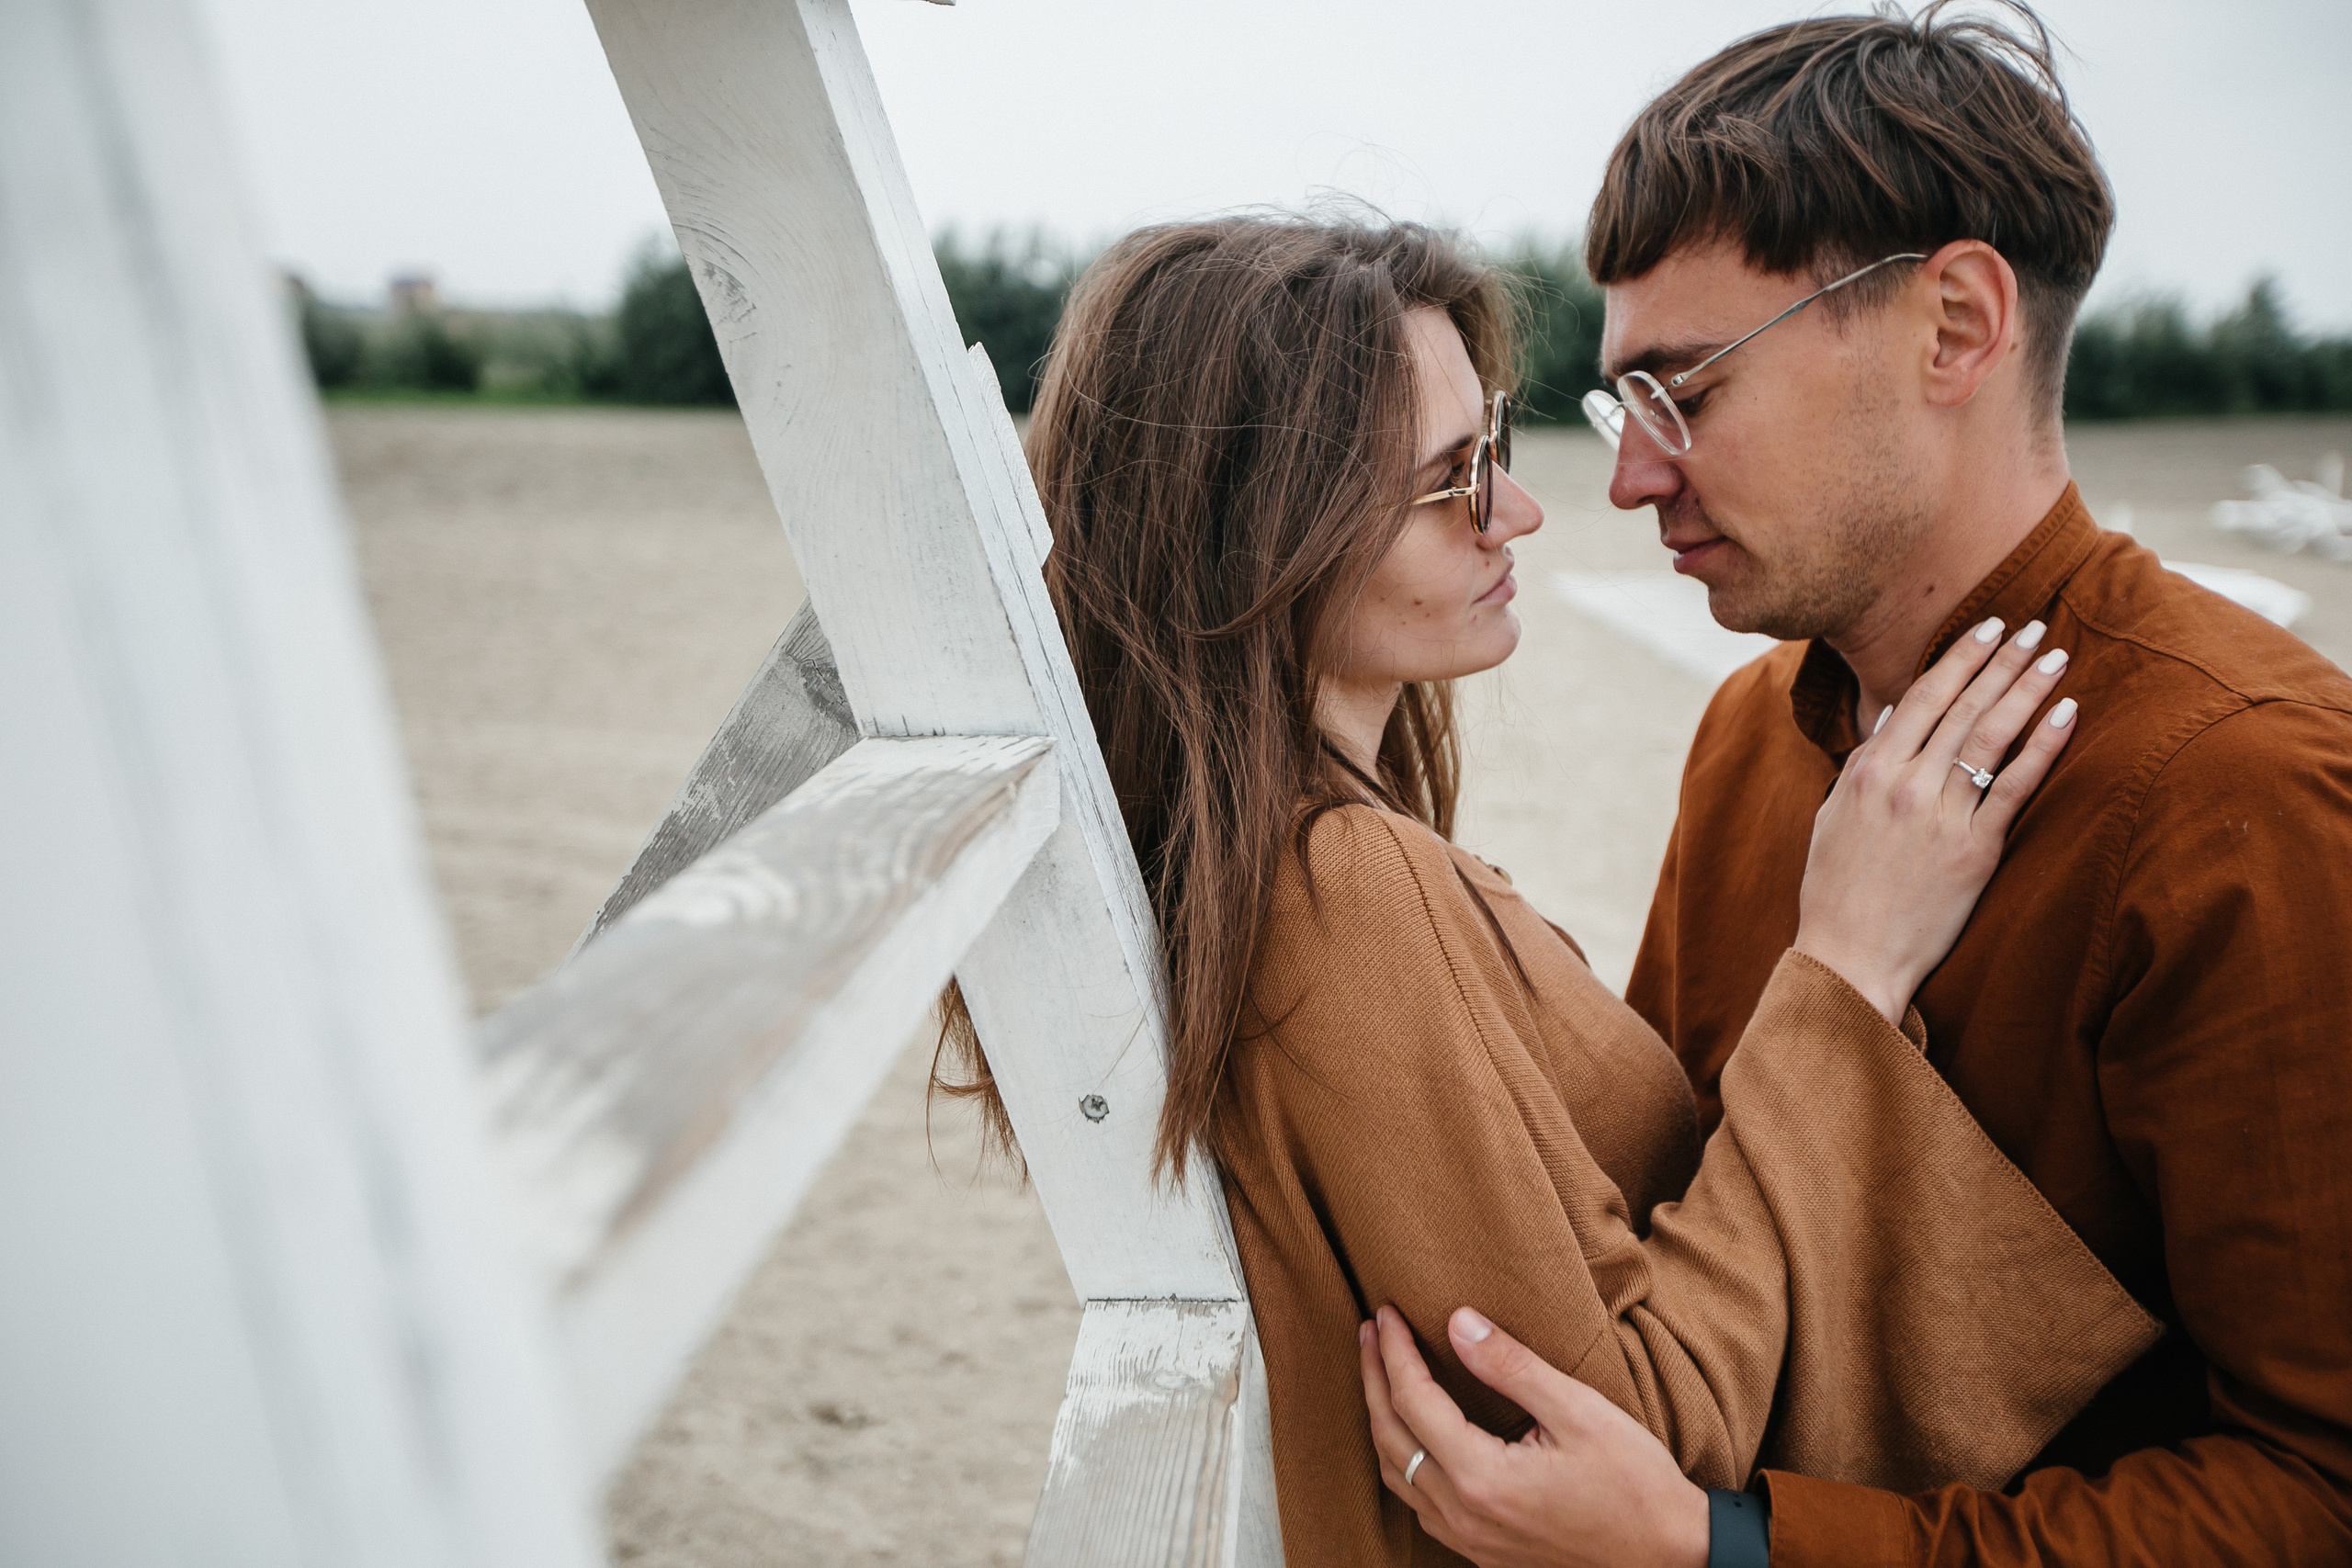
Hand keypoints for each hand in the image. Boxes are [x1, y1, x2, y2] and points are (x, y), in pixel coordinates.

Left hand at [1358, 1305, 1708, 1567]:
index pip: (1413, 1402)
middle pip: (1390, 1438)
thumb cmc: (1634, 1483)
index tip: (1386, 1313)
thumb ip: (1511, 1366)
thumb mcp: (1578, 1410)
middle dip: (1374, 1379)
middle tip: (1370, 1331)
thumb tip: (1456, 1322)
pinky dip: (1404, 1458)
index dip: (1394, 1352)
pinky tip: (1414, 1433)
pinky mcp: (1483, 1551)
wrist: (1670, 1555)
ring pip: (1398, 1476)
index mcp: (1482, 1478)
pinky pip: (1420, 1503)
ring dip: (1382, 1420)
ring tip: (1381, 1372)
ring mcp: (1470, 1541)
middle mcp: (1464, 1516)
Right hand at [1794, 617, 2078, 1020]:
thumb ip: (1864, 763)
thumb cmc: (1836, 889)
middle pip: (1964, 706)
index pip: (1924, 696)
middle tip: (2036, 624)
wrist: (1850, 956)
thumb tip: (1894, 716)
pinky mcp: (1975, 851)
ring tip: (2056, 655)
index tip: (1990, 627)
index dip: (1961, 657)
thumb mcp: (1833, 815)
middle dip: (2003, 659)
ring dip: (2027, 688)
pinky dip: (2043, 747)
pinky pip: (2015, 788)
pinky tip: (2066, 714)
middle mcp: (1906, 784)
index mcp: (1869, 770)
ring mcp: (1941, 816)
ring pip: (1992, 736)